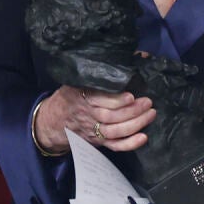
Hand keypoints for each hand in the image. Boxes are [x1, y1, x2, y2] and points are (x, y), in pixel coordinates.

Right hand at [34, 85, 155, 152]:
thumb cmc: (70, 96)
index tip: (131, 95)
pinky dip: (129, 144)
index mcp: (82, 97)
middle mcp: (89, 115)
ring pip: (115, 131)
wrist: (53, 121)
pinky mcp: (99, 141)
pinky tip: (143, 138)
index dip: (116, 100)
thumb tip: (129, 58)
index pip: (100, 100)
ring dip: (135, 124)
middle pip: (111, 117)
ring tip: (150, 114)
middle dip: (132, 111)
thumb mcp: (77, 82)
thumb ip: (97, 73)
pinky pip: (115, 146)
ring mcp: (94, 130)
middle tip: (148, 102)